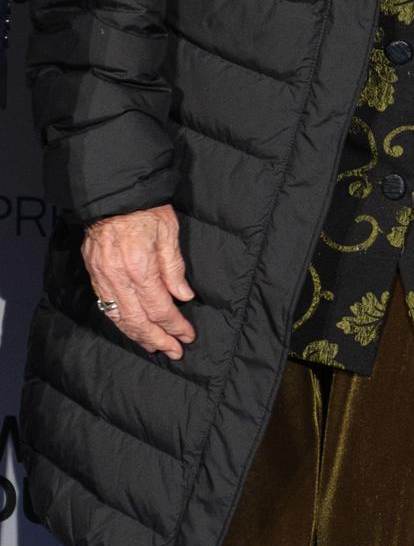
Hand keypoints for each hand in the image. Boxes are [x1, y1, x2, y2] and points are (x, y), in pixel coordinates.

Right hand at [82, 206, 195, 359]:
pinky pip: (106, 306)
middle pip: (138, 320)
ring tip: (154, 347)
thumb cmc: (144, 207)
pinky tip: (132, 328)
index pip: (160, 307)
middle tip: (174, 351)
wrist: (111, 193)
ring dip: (138, 336)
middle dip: (158, 339)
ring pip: (119, 318)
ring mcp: (102, 277)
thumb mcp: (168, 231)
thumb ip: (174, 268)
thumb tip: (183, 297)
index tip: (187, 335)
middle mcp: (118, 276)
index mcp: (139, 266)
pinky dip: (120, 322)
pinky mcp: (93, 274)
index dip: (174, 325)